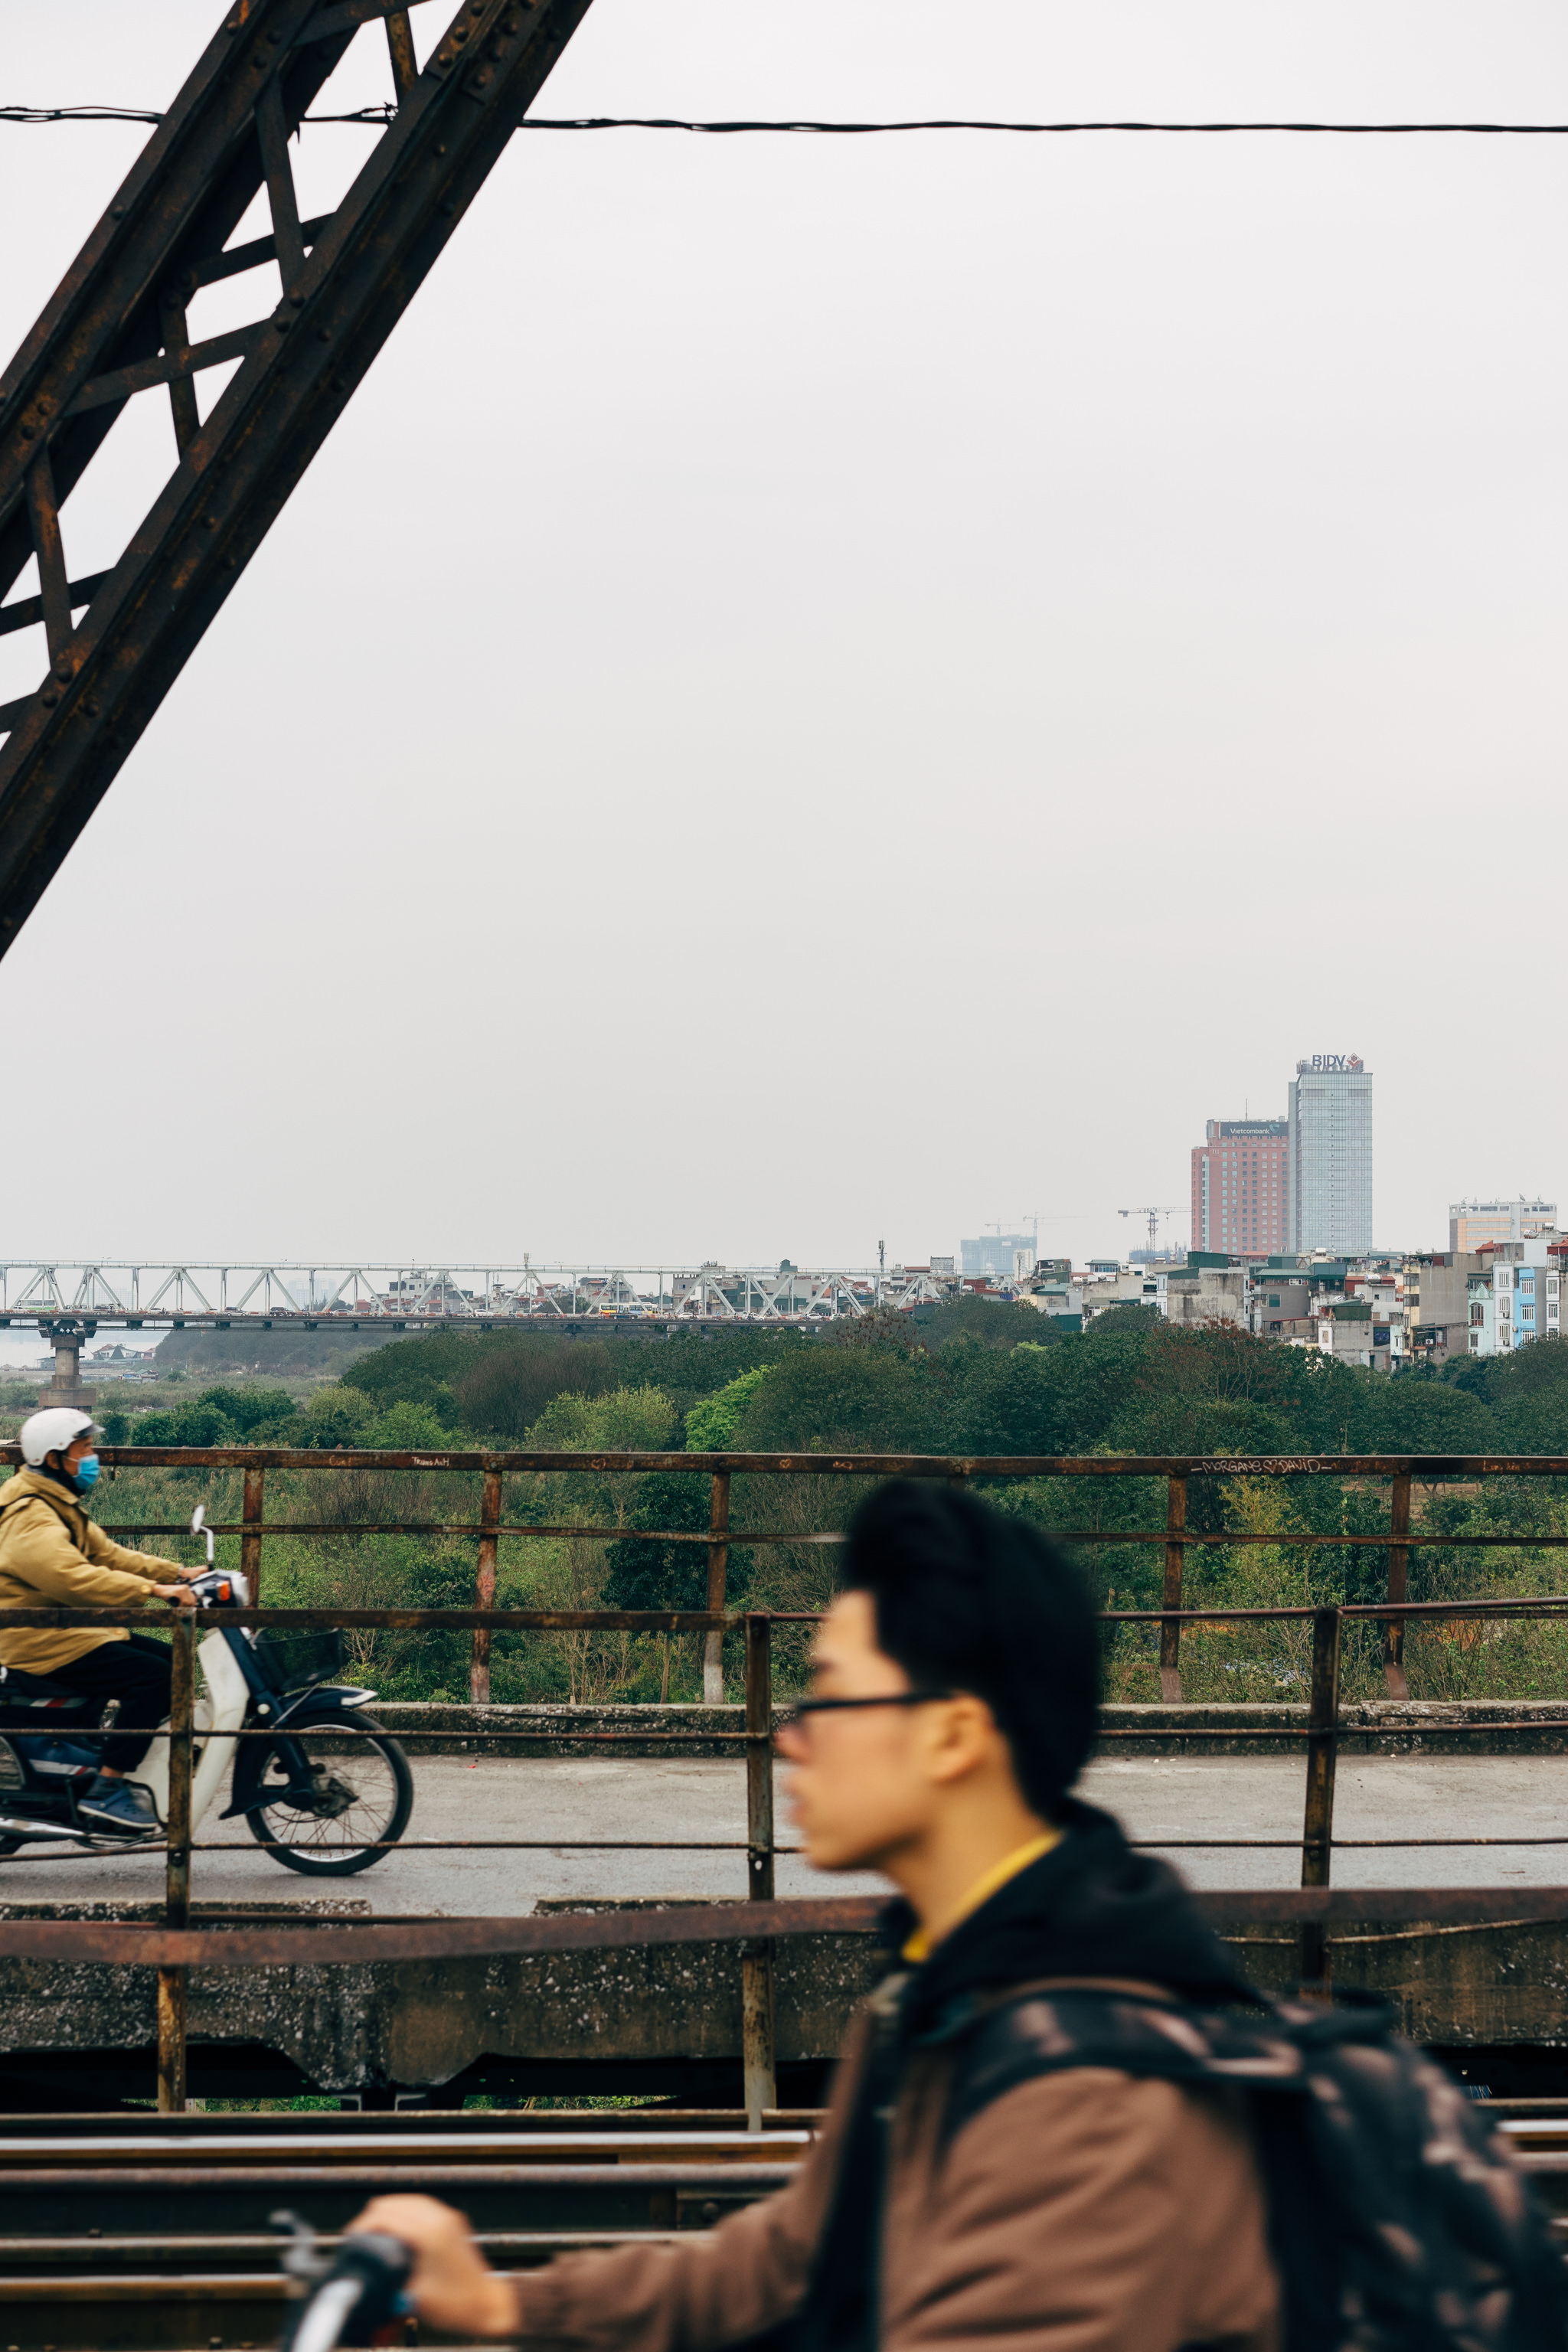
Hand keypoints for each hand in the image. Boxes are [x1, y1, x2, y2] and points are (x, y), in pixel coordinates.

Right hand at [151, 1583, 196, 1607]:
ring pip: (188, 1602)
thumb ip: (182, 1603)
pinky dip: (180, 1606)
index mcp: (186, 1588)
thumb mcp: (176, 1600)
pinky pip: (183, 1601)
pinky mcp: (179, 1591)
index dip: (192, 1605)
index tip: (189, 1611)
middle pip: (192, 1600)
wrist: (158, 1590)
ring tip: (178, 1611)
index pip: (193, 1598)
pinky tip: (176, 1608)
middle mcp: (186, 1587)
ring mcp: (183, 1588)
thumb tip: (188, 1611)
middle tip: (183, 1613)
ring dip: (183, 1608)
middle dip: (188, 1608)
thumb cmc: (167, 1596)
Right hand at [345, 2198, 516, 2339]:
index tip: (351, 2237)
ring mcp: (448, 2217)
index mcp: (428, 2234)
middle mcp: (439, 2219)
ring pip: (408, 2199)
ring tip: (373, 2230)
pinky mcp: (453, 2222)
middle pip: (395, 2202)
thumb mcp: (414, 2299)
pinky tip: (396, 2228)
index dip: (363, 2225)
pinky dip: (404, 2211)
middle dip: (372, 2216)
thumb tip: (367, 2283)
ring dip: (388, 2211)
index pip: (386, 2216)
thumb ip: (388, 2287)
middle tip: (359, 2235)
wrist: (486, 2304)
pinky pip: (422, 2205)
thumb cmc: (458, 2305)